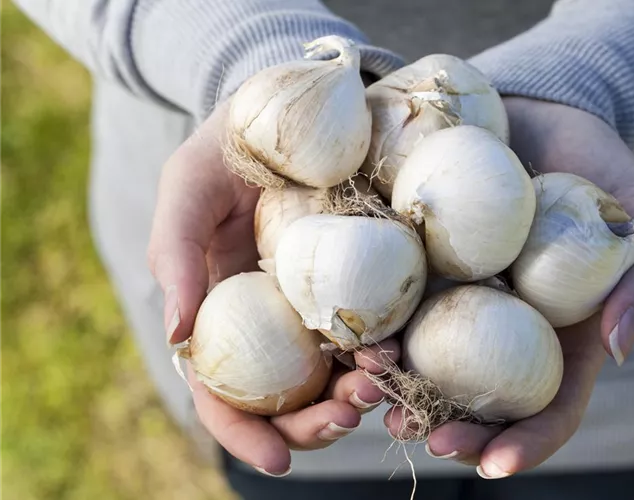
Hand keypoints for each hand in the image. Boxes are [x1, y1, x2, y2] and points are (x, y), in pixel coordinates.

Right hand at [147, 101, 392, 475]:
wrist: (291, 111)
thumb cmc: (227, 150)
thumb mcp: (187, 187)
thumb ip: (174, 253)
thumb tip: (176, 332)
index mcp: (220, 313)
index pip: (221, 393)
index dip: (243, 433)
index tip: (276, 462)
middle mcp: (268, 323)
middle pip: (285, 399)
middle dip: (315, 425)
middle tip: (349, 418)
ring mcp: (313, 307)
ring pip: (334, 376)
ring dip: (357, 397)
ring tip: (381, 390)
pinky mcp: (357, 285)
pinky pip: (372, 330)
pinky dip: (386, 353)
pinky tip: (402, 352)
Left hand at [386, 98, 633, 476]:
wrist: (536, 109)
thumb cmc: (597, 166)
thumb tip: (619, 350)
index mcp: (556, 334)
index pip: (548, 407)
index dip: (524, 443)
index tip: (492, 466)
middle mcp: (500, 328)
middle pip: (477, 399)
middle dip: (448, 428)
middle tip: (421, 437)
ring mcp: (453, 297)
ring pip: (423, 359)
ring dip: (396, 386)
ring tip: (371, 391)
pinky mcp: (415, 261)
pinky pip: (389, 300)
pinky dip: (370, 322)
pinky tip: (347, 333)